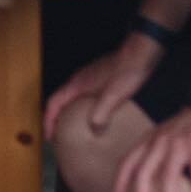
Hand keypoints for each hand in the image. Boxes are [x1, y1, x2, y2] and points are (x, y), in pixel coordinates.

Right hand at [42, 34, 163, 140]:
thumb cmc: (127, 72)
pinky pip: (85, 97)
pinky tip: (97, 117)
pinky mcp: (101, 79)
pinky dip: (84, 109)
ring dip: (70, 114)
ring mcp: (90, 79)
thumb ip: (101, 115)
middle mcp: (79, 81)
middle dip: (57, 119)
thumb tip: (95, 132)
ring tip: (77, 131)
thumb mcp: (113, 96)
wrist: (141, 53)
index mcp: (77, 85)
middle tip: (60, 137)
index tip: (49, 138)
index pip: (54, 103)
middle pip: (60, 101)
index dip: (49, 121)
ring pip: (73, 99)